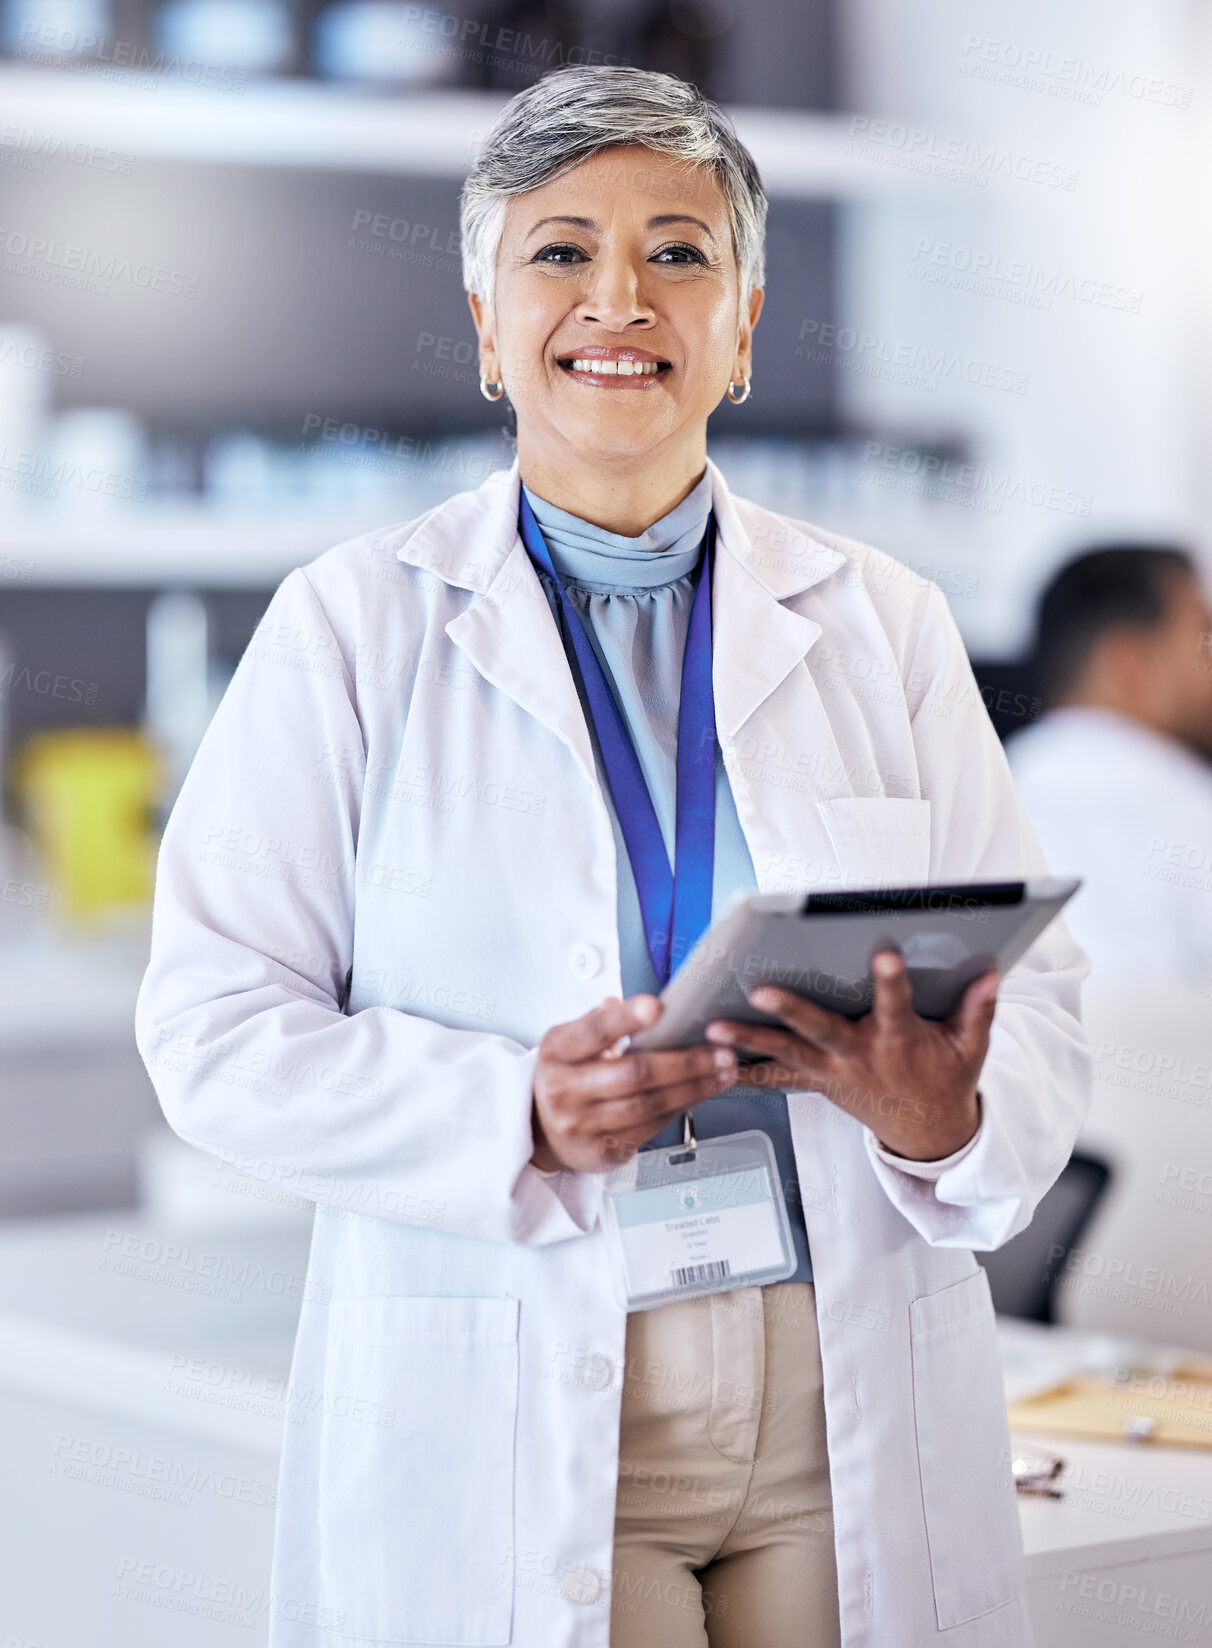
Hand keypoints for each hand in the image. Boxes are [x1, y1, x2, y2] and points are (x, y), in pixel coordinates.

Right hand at [532, 994, 737, 1173]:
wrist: (541, 1130)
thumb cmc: (567, 1075)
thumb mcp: (570, 1041)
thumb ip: (600, 1021)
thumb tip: (634, 1005)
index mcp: (557, 1052)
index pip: (593, 1031)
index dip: (625, 1019)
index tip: (657, 1007)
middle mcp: (564, 1090)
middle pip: (633, 1073)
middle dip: (684, 1062)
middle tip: (719, 1051)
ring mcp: (582, 1124)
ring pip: (648, 1104)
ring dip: (693, 1087)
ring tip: (722, 1072)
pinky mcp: (602, 1150)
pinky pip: (651, 1127)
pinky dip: (681, 1107)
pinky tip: (700, 1093)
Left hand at [704, 951, 997, 1160]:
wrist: (927, 1131)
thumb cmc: (945, 1080)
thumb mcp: (970, 1048)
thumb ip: (978, 1009)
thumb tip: (992, 973)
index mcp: (898, 1041)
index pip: (896, 1005)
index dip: (892, 980)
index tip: (885, 954)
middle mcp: (858, 1056)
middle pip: (820, 1030)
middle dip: (790, 1009)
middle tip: (761, 989)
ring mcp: (831, 1072)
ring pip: (784, 1054)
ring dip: (748, 1040)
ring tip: (713, 1027)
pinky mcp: (815, 1083)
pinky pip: (774, 1079)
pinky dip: (743, 1071)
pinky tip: (710, 1062)